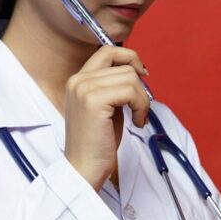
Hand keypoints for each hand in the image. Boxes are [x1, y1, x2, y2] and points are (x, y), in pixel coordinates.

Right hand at [63, 45, 148, 189]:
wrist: (84, 168)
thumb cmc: (98, 142)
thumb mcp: (105, 107)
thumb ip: (114, 86)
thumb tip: (137, 70)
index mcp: (78, 80)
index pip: (107, 51)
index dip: (129, 57)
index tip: (142, 74)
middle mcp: (78, 80)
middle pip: (123, 65)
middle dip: (140, 86)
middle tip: (141, 108)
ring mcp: (84, 89)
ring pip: (130, 77)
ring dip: (142, 99)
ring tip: (138, 118)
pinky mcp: (94, 100)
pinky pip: (131, 91)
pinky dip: (141, 106)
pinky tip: (136, 122)